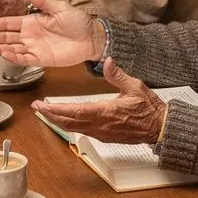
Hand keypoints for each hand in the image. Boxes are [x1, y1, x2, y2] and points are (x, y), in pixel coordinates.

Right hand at [0, 0, 102, 67]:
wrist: (91, 38)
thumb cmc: (78, 22)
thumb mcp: (60, 8)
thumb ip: (43, 1)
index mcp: (32, 21)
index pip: (8, 23)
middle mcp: (30, 35)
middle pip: (5, 37)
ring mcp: (34, 48)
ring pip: (11, 49)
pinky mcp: (42, 59)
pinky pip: (24, 59)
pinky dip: (14, 58)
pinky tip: (4, 55)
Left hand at [32, 57, 165, 142]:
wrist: (160, 128)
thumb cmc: (149, 109)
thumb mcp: (135, 86)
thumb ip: (118, 75)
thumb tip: (107, 61)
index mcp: (106, 112)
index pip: (75, 112)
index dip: (56, 110)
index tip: (42, 106)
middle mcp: (100, 125)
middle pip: (69, 122)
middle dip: (51, 116)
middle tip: (37, 109)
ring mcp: (102, 133)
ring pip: (74, 129)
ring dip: (58, 121)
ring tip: (46, 113)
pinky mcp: (105, 137)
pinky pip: (82, 132)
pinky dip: (69, 125)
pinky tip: (65, 121)